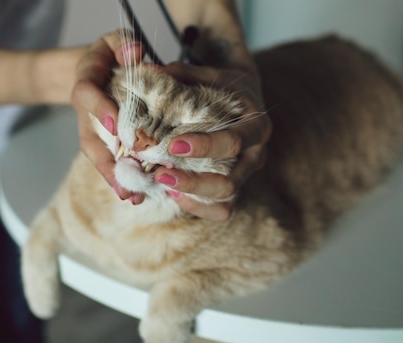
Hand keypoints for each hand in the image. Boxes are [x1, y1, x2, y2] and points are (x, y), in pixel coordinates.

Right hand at [71, 30, 146, 203]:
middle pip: (90, 139)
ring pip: (99, 156)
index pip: (87, 94)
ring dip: (114, 178)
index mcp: (86, 81)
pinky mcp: (104, 142)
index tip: (117, 125)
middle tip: (124, 179)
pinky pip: (110, 161)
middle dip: (107, 161)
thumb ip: (124, 44)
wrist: (98, 68)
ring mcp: (93, 130)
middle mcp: (85, 111)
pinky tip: (135, 195)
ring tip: (132, 196)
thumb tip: (135, 53)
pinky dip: (121, 178)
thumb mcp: (116, 41)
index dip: (100, 109)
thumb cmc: (112, 53)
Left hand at [153, 62, 271, 220]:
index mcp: (255, 126)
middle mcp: (256, 155)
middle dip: (194, 181)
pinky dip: (197, 207)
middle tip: (160, 174)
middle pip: (231, 181)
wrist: (244, 100)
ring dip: (192, 196)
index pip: (233, 142)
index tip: (172, 145)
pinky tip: (172, 194)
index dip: (204, 147)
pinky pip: (220, 209)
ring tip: (162, 184)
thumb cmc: (223, 87)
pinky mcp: (234, 187)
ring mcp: (246, 175)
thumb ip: (180, 75)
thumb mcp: (207, 75)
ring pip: (226, 199)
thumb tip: (147, 72)